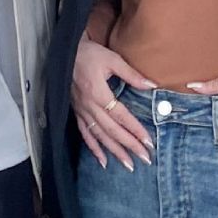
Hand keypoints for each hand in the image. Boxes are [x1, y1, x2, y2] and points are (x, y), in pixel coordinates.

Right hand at [72, 33, 156, 171]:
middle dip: (129, 146)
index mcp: (98, 93)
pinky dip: (94, 149)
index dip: (135, 130)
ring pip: (99, 136)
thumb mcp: (112, 59)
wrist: (66, 53)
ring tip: (128, 165)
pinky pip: (85, 134)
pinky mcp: (76, 112)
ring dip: (114, 152)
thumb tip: (152, 85)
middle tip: (145, 159)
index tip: (148, 142)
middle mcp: (89, 106)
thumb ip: (132, 74)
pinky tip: (103, 162)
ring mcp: (82, 111)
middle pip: (112, 130)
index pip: (121, 116)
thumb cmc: (89, 54)